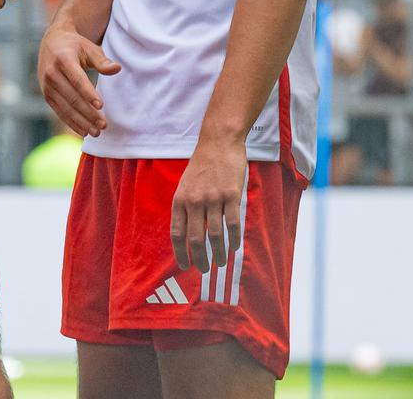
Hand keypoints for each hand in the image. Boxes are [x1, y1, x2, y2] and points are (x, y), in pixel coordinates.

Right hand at [37, 26, 120, 136]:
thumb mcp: (88, 48)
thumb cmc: (75, 46)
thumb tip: (116, 69)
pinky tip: (83, 131)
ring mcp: (46, 85)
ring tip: (96, 132)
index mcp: (63, 59)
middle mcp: (51, 73)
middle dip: (88, 113)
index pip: (77, 79)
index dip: (88, 93)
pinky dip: (71, 123)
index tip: (101, 106)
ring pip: (65, 107)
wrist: (51, 44)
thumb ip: (102, 60)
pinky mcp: (46, 95)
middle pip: (71, 97)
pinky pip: (59, 111)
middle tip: (103, 125)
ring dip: (81, 122)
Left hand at [170, 137, 246, 272]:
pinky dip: (234, 240)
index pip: (177, 233)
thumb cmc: (202, 166)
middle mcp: (194, 201)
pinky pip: (233, 224)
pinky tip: (235, 248)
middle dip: (199, 258)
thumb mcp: (185, 185)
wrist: (218, 143)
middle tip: (203, 270)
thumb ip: (186, 207)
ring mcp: (213, 199)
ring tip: (220, 263)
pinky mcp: (231, 196)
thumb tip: (187, 233)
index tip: (185, 266)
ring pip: (214, 235)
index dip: (180, 252)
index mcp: (180, 199)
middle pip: (195, 238)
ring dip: (218, 253)